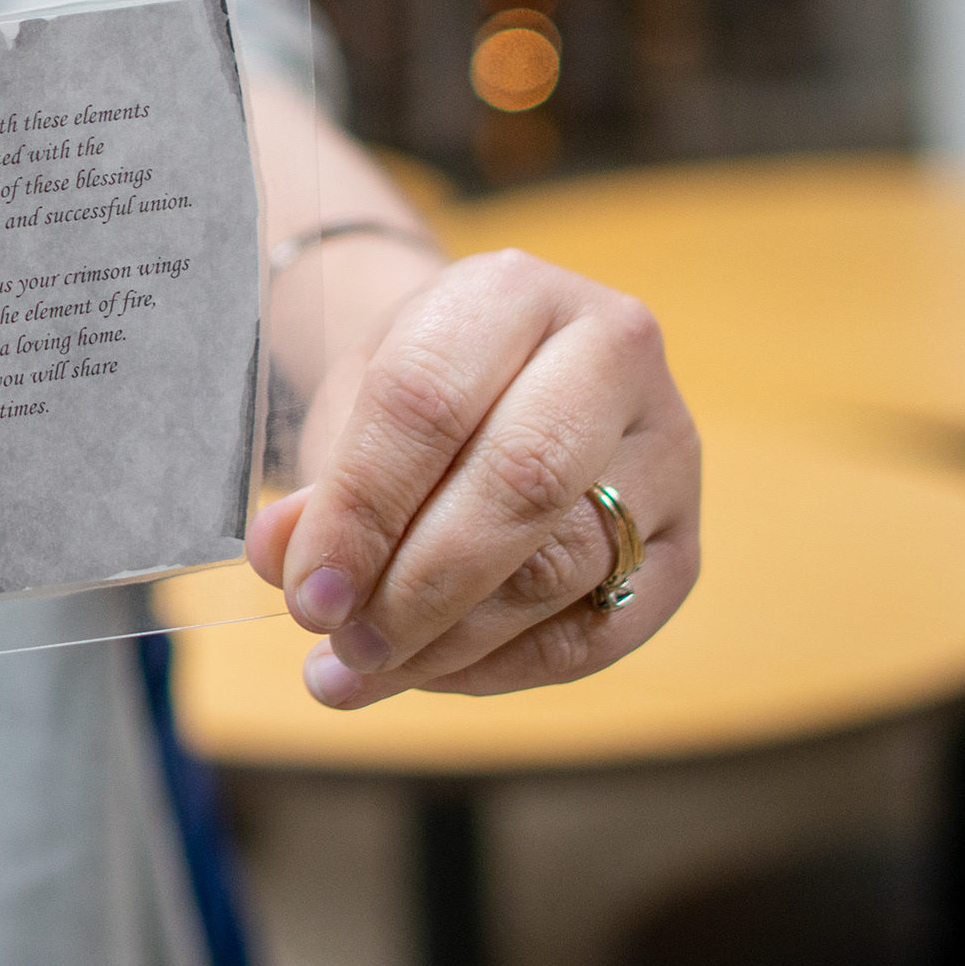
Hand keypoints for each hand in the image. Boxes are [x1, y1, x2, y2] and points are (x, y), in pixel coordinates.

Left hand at [247, 249, 697, 707]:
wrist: (501, 384)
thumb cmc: (419, 396)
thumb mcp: (354, 409)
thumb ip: (323, 488)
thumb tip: (283, 558)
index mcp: (514, 292)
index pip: (429, 401)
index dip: (361, 510)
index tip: (306, 593)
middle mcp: (614, 355)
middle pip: (521, 482)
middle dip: (417, 585)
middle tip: (343, 642)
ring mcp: (665, 452)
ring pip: (562, 568)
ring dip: (449, 640)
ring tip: (365, 669)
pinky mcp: (682, 547)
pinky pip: (596, 634)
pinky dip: (501, 668)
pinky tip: (430, 673)